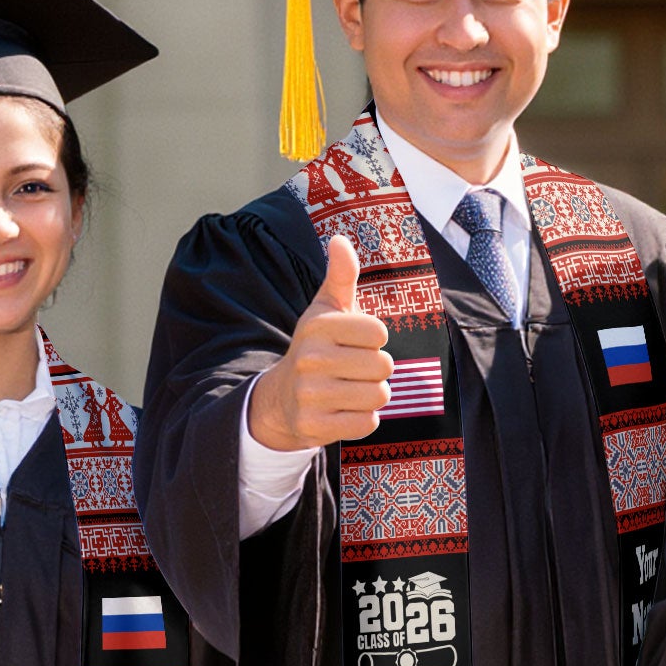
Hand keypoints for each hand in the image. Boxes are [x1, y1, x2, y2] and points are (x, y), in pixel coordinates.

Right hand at [246, 234, 394, 450]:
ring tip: (351, 389)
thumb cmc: (317, 347)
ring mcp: (310, 395)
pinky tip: (344, 410)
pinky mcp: (315, 426)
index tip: (355, 342)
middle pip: (383, 365)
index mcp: (318, 326)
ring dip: (373, 395)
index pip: (379, 332)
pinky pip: (367, 423)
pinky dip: (363, 419)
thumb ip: (341, 276)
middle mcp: (311, 358)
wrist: (282, 398)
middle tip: (354, 369)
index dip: (374, 339)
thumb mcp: (326, 310)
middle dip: (377, 369)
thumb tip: (340, 239)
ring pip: (379, 395)